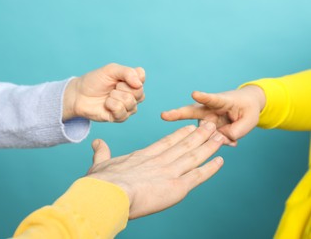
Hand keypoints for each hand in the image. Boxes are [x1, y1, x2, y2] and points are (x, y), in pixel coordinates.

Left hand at [63, 63, 144, 121]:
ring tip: (108, 96)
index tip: (118, 77)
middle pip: (139, 91)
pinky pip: (122, 112)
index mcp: (132, 81)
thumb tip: (139, 84)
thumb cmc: (95, 81)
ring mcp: (128, 107)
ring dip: (115, 97)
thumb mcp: (111, 70)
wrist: (79, 94)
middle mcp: (133, 95)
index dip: (130, 76)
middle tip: (112, 87)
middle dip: (121, 87)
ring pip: (130, 102)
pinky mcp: (120, 117)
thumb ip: (127, 72)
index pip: (141, 77)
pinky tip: (106, 104)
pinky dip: (111, 106)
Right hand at [87, 122, 223, 218]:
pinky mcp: (177, 187)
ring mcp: (170, 172)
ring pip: (193, 155)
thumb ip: (102, 152)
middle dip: (199, 135)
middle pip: (184, 145)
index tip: (188, 127)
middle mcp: (159, 161)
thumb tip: (97, 143)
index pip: (165, 142)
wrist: (109, 193)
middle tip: (211, 125)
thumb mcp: (100, 163)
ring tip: (220, 136)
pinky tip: (220, 161)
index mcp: (143, 156)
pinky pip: (198, 176)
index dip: (178, 135)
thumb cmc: (102, 182)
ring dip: (208, 146)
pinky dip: (210, 168)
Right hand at [161, 85, 265, 145]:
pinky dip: (223, 141)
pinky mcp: (204, 129)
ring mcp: (205, 120)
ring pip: (205, 134)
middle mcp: (208, 109)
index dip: (203, 97)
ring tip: (233, 136)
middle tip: (163, 115)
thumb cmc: (247, 108)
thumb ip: (236, 131)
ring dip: (217, 138)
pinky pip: (210, 140)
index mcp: (221, 101)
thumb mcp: (249, 120)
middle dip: (176, 114)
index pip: (212, 99)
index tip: (195, 94)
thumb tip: (218, 141)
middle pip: (191, 112)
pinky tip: (231, 138)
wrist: (245, 106)